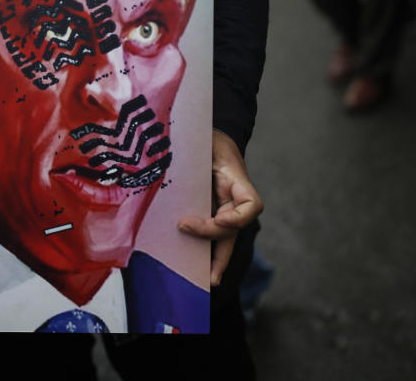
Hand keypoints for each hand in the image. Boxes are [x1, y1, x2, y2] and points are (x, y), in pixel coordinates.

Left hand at [177, 130, 263, 285]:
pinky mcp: (210, 209)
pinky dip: (204, 249)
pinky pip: (211, 234)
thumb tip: (165, 161)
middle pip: (233, 231)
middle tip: (207, 273)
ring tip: (206, 281)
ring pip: (224, 239)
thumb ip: (195, 155)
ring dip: (215, 260)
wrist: (209, 134)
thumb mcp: (204, 140)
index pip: (250, 206)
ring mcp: (223, 207)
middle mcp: (233, 199)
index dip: (237, 218)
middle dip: (221, 254)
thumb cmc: (207, 136)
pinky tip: (195, 266)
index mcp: (237, 181)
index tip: (219, 219)